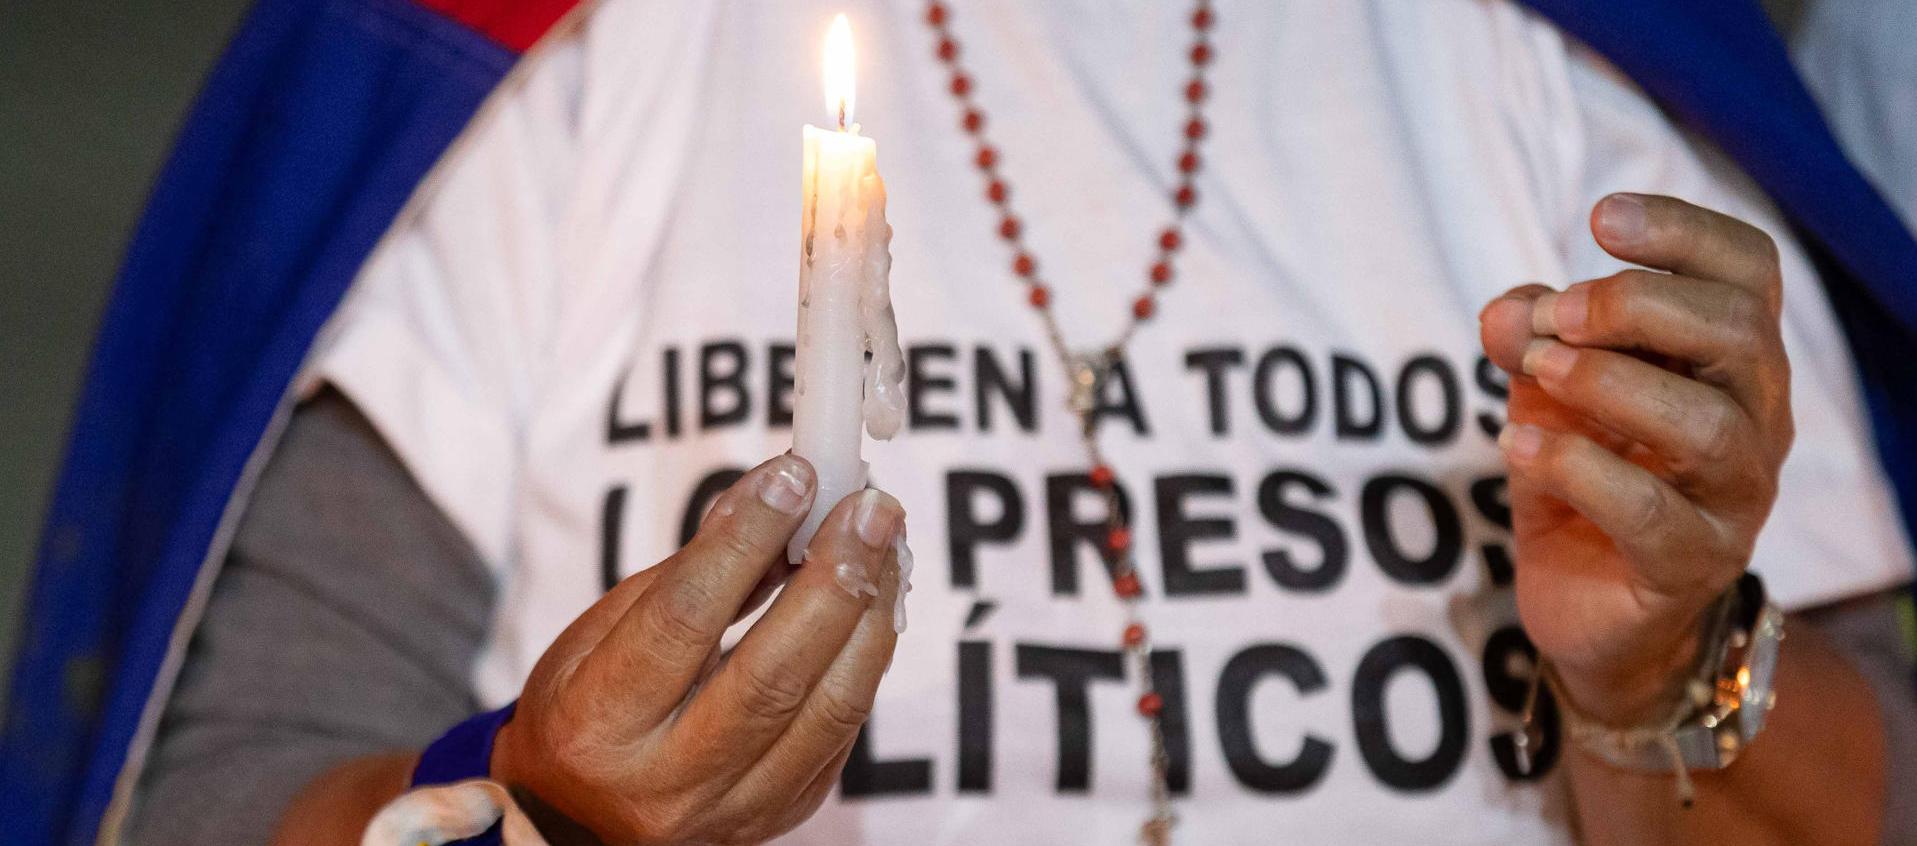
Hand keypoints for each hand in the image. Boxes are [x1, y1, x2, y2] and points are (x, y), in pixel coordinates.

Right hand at [491, 454, 906, 843]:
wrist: (582, 821)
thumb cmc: (586, 709)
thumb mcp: (600, 634)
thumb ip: (687, 572)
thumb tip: (769, 494)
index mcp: (596, 723)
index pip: (683, 618)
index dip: (745, 540)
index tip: (793, 476)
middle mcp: (664, 781)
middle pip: (772, 674)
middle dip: (833, 577)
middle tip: (869, 507)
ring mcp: (732, 808)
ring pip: (830, 708)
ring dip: (871, 613)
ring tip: (886, 542)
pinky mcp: (783, 812)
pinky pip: (844, 728)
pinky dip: (866, 654)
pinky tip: (876, 598)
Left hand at [1479, 193, 1792, 724]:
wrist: (1590, 609)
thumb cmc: (1584, 479)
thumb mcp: (1547, 392)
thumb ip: (1531, 338)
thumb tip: (1506, 312)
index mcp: (1730, 360)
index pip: (1748, 272)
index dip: (1684, 231)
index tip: (1600, 218)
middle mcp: (1755, 419)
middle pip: (1738, 333)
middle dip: (1638, 306)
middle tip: (1556, 316)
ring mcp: (1733, 497)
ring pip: (1707, 425)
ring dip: (1610, 383)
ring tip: (1538, 371)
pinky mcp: (1691, 563)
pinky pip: (1651, 512)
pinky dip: (1578, 467)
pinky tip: (1519, 442)